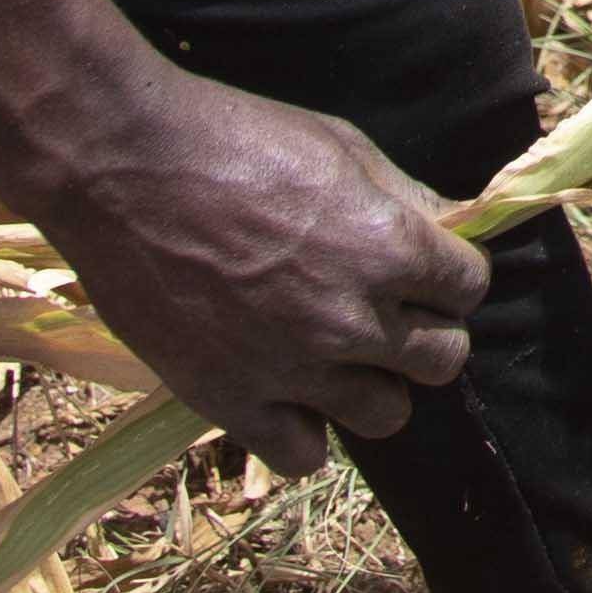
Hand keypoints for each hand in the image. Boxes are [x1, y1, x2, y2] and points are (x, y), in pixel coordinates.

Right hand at [0, 0, 487, 472]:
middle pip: (442, 361)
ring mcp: (293, 370)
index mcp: (389, 247)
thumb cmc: (233, 136)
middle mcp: (352, 319)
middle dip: (423, 331)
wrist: (122, 167)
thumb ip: (405, 197)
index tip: (422, 265)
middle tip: (384, 308)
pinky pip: (304, 456)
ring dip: (372, 384)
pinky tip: (288, 392)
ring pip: (387, 415)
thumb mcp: (340, 145)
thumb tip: (454, 226)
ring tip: (336, 351)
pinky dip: (306, 431)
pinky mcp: (231, 403)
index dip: (449, 273)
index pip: (469, 288)